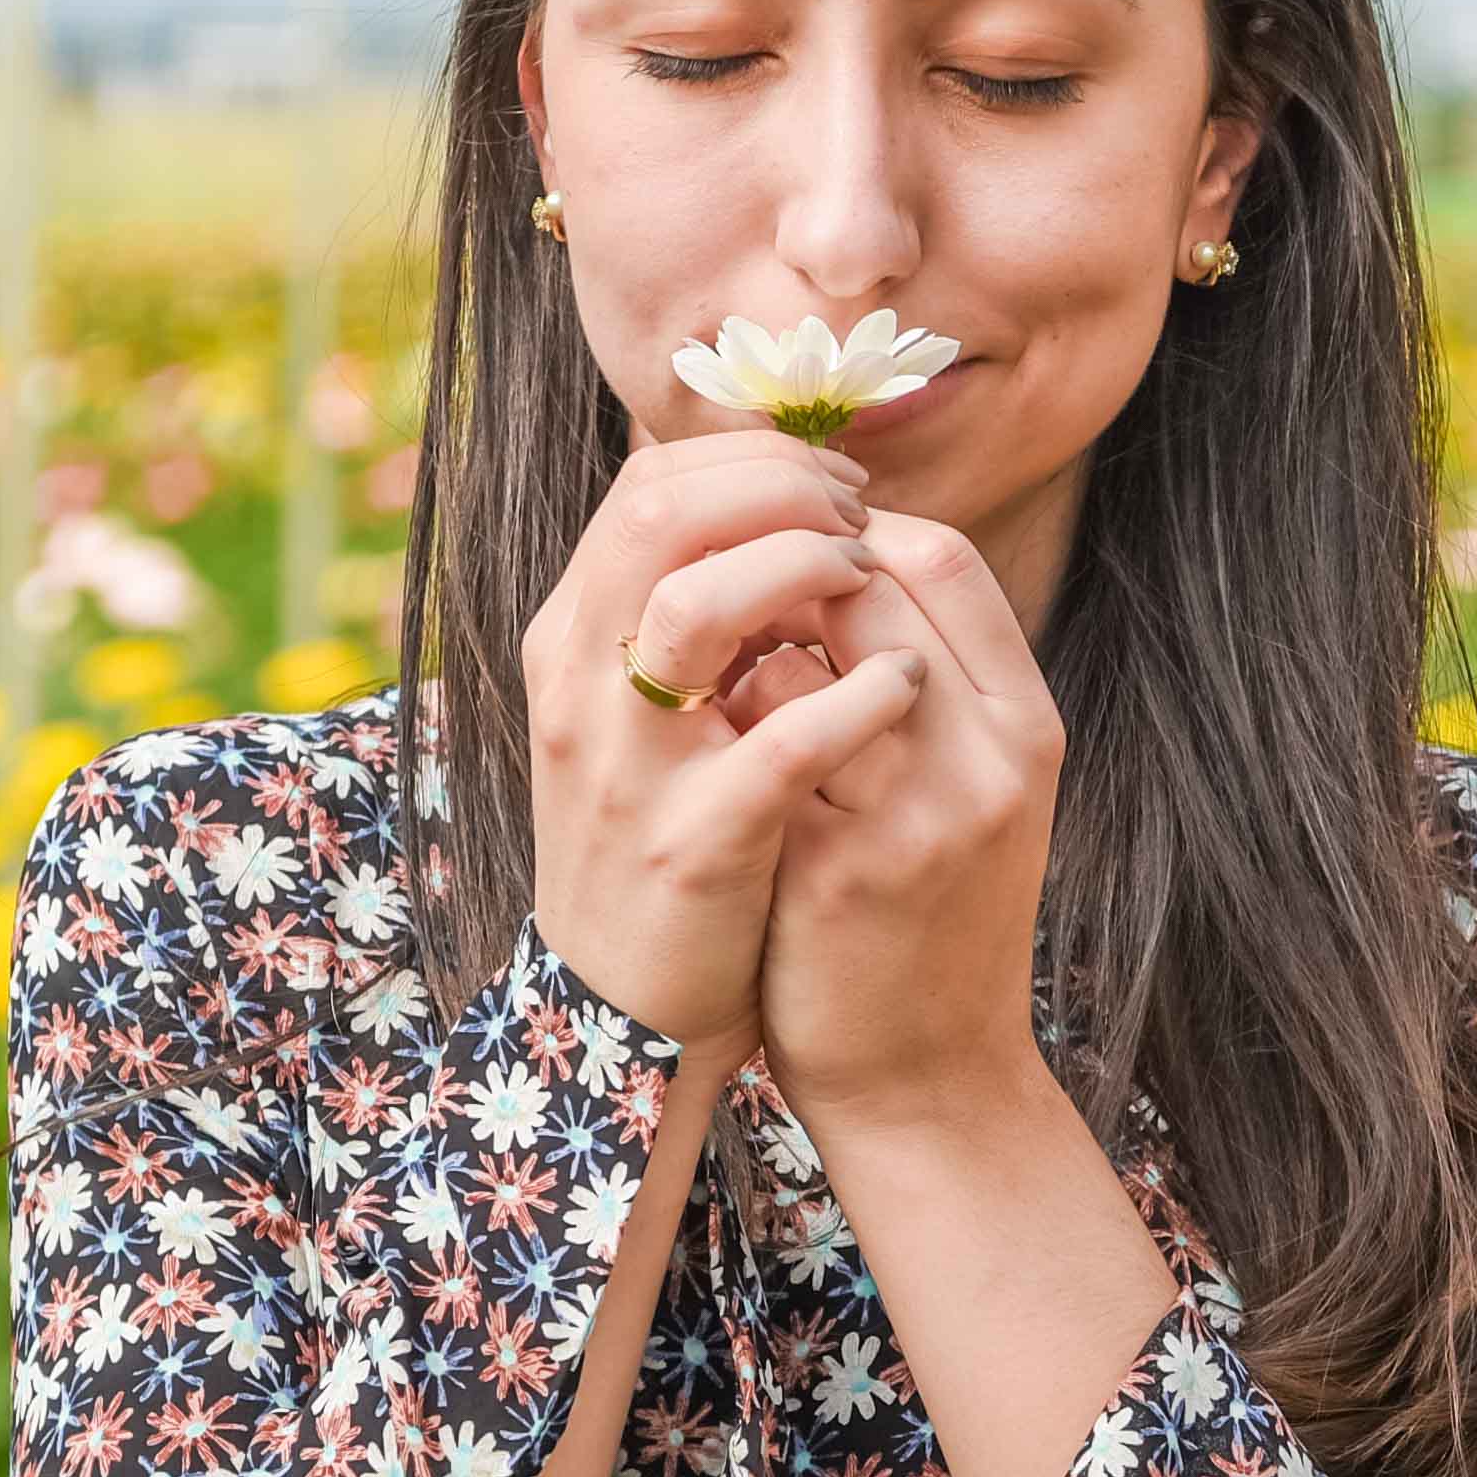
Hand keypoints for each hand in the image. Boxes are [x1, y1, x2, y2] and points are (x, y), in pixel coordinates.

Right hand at [519, 427, 922, 1054]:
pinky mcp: (692, 845)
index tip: (835, 484)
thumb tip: (774, 509)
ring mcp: (630, 767)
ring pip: (695, 607)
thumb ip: (689, 619)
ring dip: (802, 567)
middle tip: (859, 515)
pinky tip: (905, 685)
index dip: (752, 461)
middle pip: (660, 518)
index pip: (647, 490)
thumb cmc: (663, 845)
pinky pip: (782, 743)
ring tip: (870, 578)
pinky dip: (856, 697)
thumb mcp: (644, 717)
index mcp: (571, 644)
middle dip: (779, 489)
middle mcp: (581, 689)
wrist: (623, 1016)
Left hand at [754, 511, 1064, 1129]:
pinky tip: (713, 740)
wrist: (928, 1074)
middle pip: (879, 582)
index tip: (794, 548)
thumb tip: (836, 559)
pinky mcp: (841, 871)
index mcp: (1026, 723)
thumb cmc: (933, 915)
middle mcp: (990, 758)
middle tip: (739, 589)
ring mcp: (919, 814)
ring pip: (815, 653)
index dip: (854, 532)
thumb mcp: (971, 786)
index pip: (942, 556)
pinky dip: (730, 721)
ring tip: (724, 659)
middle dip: (792, 569)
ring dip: (753, 639)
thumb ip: (930, 681)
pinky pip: (765, 742)